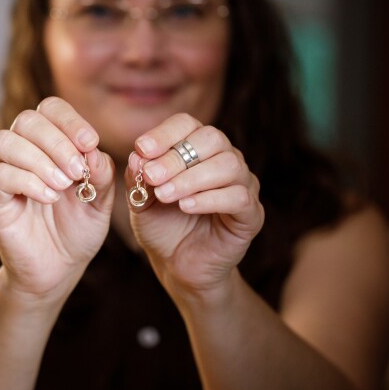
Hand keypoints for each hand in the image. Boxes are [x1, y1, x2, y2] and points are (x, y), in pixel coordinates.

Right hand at [0, 97, 114, 299]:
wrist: (58, 270)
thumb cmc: (77, 230)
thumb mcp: (100, 201)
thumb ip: (101, 175)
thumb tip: (93, 151)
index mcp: (48, 146)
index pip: (49, 109)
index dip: (69, 119)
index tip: (91, 142)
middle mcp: (22, 155)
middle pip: (26, 120)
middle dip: (56, 140)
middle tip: (78, 170)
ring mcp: (4, 177)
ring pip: (5, 142)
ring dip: (40, 159)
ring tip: (64, 184)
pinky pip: (0, 176)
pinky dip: (29, 182)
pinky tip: (50, 198)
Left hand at [127, 113, 263, 295]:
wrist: (177, 265)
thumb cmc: (162, 226)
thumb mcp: (141, 201)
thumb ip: (137, 178)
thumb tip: (136, 156)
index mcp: (197, 148)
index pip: (187, 124)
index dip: (165, 133)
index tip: (142, 149)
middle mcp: (224, 159)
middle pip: (211, 138)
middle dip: (176, 156)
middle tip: (152, 177)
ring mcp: (243, 185)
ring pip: (228, 165)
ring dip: (191, 178)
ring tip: (165, 195)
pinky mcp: (252, 214)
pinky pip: (238, 197)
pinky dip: (209, 199)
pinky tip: (186, 207)